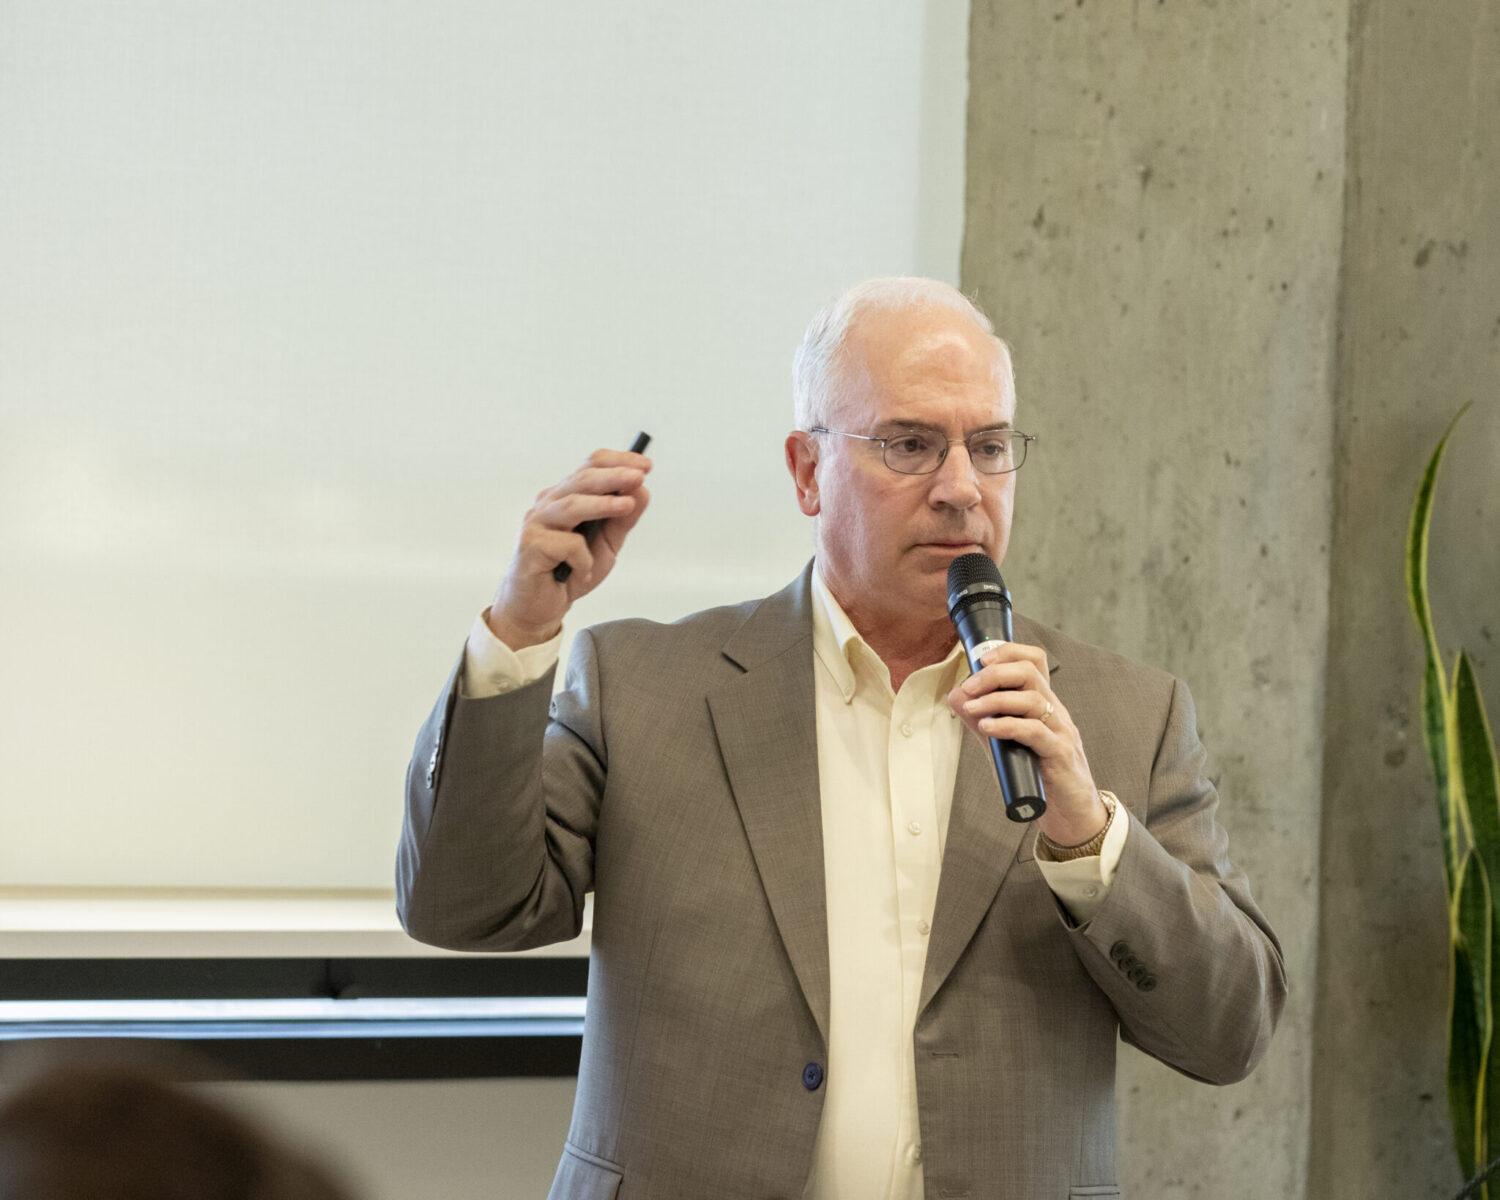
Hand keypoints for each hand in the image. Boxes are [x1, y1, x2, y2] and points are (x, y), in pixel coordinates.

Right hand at [485, 448, 652, 647]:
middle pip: (582, 480)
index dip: (618, 462)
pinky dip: (584, 560)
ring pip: (572, 505)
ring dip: (602, 505)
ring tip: (626, 506)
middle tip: (639, 477)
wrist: (539, 608)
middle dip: (613, 477)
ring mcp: (536, 523)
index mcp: (566, 496)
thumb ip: (622, 520)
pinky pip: (566, 545)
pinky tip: (585, 574)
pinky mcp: (530, 546)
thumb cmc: (570, 572)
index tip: (645, 466)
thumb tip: (642, 491)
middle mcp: (548, 504)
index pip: (590, 467)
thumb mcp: (606, 545)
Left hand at [945, 642, 1106, 845]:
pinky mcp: (1061, 755)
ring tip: (970, 709)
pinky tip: (987, 728)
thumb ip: (983, 719)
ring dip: (995, 700)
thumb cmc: (1037, 776)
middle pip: (1030, 673)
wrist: (1070, 814)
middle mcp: (1055, 711)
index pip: (1034, 661)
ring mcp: (1061, 732)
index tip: (980, 659)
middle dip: (994, 674)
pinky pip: (1035, 731)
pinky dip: (1007, 726)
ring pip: (1032, 699)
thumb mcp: (1004, 743)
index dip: (1007, 652)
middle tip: (969, 687)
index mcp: (1044, 703)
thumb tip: (956, 695)